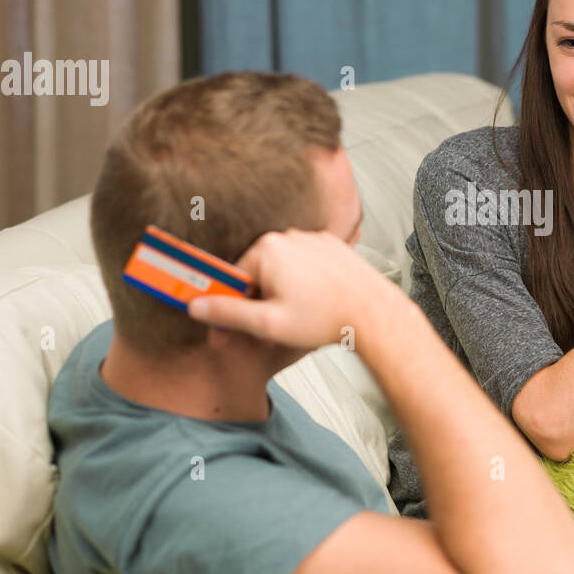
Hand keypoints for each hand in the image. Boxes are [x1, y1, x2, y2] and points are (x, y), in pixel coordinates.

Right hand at [186, 229, 387, 348]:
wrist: (375, 314)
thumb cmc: (326, 318)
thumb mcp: (268, 324)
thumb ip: (229, 314)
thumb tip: (198, 307)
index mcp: (267, 250)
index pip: (232, 281)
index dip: (226, 312)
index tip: (223, 333)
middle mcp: (289, 238)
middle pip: (256, 276)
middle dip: (256, 307)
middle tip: (265, 334)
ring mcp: (312, 240)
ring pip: (281, 274)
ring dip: (279, 299)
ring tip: (296, 322)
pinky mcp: (331, 248)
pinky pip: (304, 269)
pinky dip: (301, 289)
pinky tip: (312, 308)